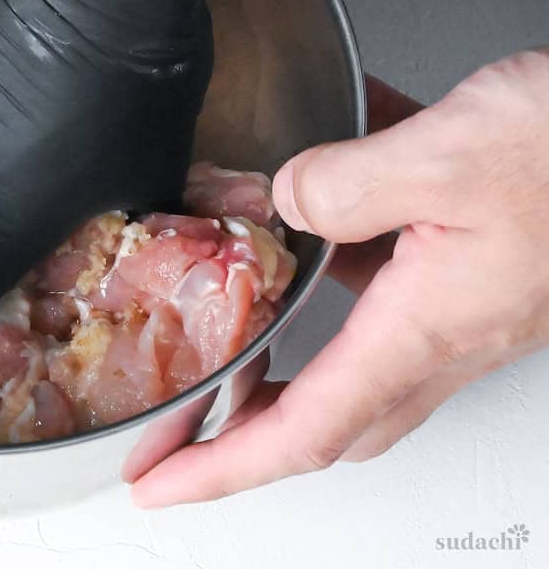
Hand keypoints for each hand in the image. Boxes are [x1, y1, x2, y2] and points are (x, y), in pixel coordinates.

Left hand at [130, 51, 548, 506]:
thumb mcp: (449, 154)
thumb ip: (340, 185)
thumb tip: (281, 202)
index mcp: (428, 329)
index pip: (305, 430)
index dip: (223, 467)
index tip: (161, 485)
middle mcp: (446, 330)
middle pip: (331, 415)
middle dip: (250, 432)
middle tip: (185, 426)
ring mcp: (465, 298)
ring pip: (357, 347)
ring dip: (288, 341)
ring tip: (227, 314)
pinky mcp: (478, 259)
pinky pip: (390, 269)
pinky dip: (339, 247)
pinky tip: (314, 188)